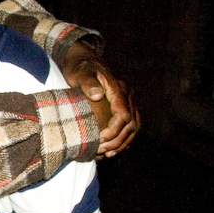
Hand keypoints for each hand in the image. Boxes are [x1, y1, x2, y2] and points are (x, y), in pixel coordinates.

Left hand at [62, 41, 140, 157]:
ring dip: (123, 142)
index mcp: (118, 88)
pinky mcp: (123, 104)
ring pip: (134, 126)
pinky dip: (124, 138)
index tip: (100, 141)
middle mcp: (127, 94)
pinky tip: (112, 148)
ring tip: (108, 154)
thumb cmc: (79, 66)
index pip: (123, 115)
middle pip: (131, 124)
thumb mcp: (80, 72)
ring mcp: (127, 100)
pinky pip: (130, 124)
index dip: (114, 131)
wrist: (83, 58)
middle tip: (102, 152)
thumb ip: (87, 82)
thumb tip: (98, 95)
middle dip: (118, 140)